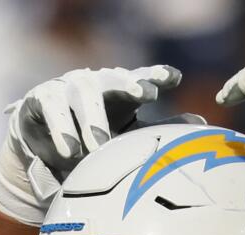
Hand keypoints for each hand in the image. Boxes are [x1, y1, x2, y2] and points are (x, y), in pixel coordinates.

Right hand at [0, 65, 180, 224]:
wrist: (43, 149)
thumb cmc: (90, 141)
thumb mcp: (125, 139)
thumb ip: (157, 131)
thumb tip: (201, 124)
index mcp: (120, 91)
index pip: (141, 78)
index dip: (156, 75)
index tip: (173, 79)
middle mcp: (97, 83)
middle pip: (114, 78)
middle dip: (129, 83)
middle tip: (144, 94)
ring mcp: (68, 87)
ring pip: (84, 93)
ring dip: (92, 116)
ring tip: (96, 144)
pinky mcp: (43, 97)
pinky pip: (53, 108)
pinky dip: (61, 127)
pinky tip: (68, 148)